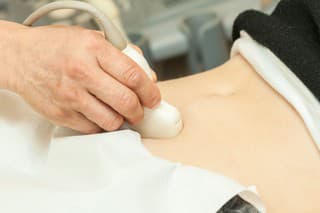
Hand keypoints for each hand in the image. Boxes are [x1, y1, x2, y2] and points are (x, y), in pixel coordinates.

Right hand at [7, 24, 160, 132]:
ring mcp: (70, 95)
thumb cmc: (56, 47)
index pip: (133, 75)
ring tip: (118, 113)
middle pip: (126, 101)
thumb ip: (121, 55)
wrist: (20, 57)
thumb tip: (147, 76)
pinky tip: (99, 115)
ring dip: (121, 120)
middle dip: (139, 111)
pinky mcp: (61, 114)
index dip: (150, 91)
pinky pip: (92, 129)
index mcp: (93, 49)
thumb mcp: (90, 38)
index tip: (154, 98)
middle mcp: (82, 72)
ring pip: (111, 121)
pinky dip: (101, 125)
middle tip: (140, 110)